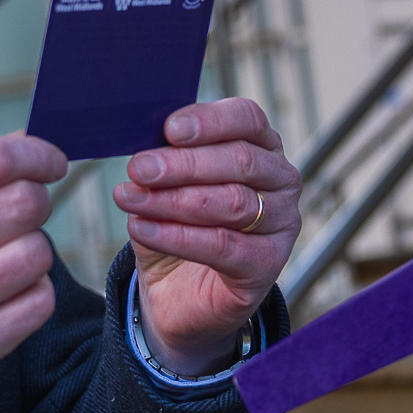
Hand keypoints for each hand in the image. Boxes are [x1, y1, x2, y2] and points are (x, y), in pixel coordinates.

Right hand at [0, 134, 66, 410]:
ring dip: (32, 251)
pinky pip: (37, 304)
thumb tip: (28, 143)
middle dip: (34, 202)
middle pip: (22, 204)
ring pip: (36, 253)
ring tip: (1, 260)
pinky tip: (3, 296)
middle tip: (21, 214)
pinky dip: (32, 295)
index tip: (49, 162)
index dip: (34, 154)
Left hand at [111, 100, 301, 375]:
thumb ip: (164, 159)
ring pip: (232, 203)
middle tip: (139, 168)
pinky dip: (177, 237)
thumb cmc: (176, 224)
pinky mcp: (268, 264)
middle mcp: (281, 179)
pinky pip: (223, 246)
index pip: (247, 119)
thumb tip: (144, 147)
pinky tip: (141, 229)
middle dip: (184, 164)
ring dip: (174, 200)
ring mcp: (282, 223)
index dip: (209, 121)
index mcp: (261, 145)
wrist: (178, 293)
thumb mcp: (166, 184)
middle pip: (240, 161)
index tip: (169, 129)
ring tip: (130, 199)